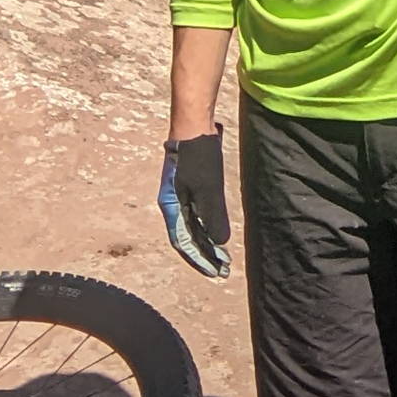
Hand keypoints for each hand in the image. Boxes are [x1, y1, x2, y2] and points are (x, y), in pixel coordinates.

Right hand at [159, 129, 230, 276]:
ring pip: (194, 226)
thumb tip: (219, 243)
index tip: (214, 271)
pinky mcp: (192, 186)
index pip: (183, 242)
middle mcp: (174, 204)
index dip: (199, 259)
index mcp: (172, 207)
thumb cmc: (197, 155)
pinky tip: (219, 233)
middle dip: (205, 254)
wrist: (193, 125)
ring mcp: (182, 195)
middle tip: (223, 270)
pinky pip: (199, 214)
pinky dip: (209, 227)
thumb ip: (212, 216)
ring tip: (224, 257)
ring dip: (208, 243)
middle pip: (189, 237)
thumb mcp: (207, 188)